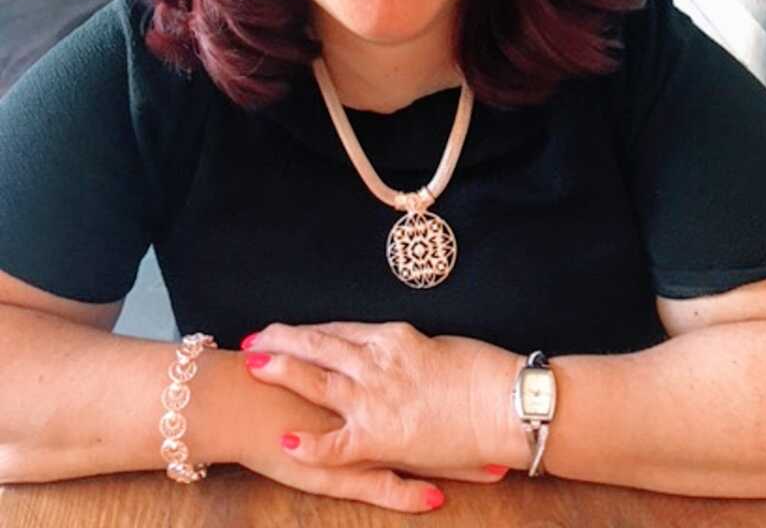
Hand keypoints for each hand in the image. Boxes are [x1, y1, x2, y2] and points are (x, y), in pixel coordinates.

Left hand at [240, 320, 524, 509]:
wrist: (505, 402)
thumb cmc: (484, 372)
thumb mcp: (440, 347)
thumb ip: (410, 350)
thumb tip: (395, 351)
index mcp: (393, 338)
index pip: (340, 330)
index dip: (309, 330)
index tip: (286, 329)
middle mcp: (377, 360)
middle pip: (319, 344)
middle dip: (282, 340)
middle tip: (253, 338)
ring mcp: (375, 396)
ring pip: (317, 378)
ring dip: (282, 370)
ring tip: (253, 364)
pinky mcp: (381, 435)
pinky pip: (335, 442)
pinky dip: (309, 442)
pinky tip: (286, 439)